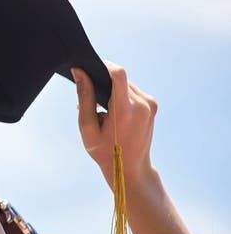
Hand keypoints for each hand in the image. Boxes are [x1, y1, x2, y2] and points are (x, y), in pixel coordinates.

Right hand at [73, 63, 157, 187]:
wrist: (131, 168)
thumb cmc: (105, 151)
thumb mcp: (88, 127)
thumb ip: (84, 97)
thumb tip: (80, 72)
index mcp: (125, 110)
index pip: (118, 74)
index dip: (103, 65)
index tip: (90, 66)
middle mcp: (142, 104)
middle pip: (119, 79)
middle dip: (103, 83)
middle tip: (93, 102)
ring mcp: (150, 104)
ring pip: (126, 83)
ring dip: (113, 90)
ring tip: (105, 111)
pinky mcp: (153, 105)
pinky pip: (132, 91)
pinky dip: (121, 95)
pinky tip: (115, 113)